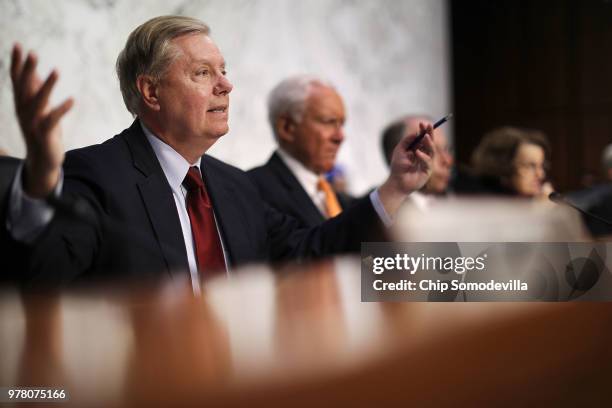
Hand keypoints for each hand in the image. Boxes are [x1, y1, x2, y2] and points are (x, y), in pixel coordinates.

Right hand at [10, 43, 72, 197]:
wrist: (42, 161)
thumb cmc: (42, 131)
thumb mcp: (38, 110)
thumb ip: (35, 92)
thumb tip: (35, 73)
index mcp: (21, 104)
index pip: (16, 80)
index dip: (17, 63)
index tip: (18, 45)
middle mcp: (23, 111)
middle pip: (24, 87)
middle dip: (27, 70)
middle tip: (32, 52)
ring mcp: (33, 123)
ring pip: (38, 101)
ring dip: (48, 86)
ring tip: (56, 71)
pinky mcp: (45, 134)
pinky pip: (53, 120)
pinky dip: (62, 109)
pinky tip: (72, 99)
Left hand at [378, 123, 434, 216]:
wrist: (396, 182)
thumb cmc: (398, 167)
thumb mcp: (400, 150)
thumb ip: (407, 140)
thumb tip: (416, 133)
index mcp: (418, 150)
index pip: (423, 139)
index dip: (424, 131)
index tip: (422, 123)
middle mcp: (424, 156)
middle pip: (430, 144)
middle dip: (430, 134)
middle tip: (429, 126)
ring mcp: (426, 164)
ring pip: (431, 152)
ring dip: (429, 143)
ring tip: (425, 137)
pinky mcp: (427, 172)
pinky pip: (428, 162)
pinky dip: (423, 156)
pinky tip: (417, 152)